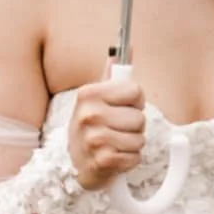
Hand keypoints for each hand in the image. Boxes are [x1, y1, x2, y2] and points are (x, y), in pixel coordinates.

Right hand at [67, 76, 146, 191]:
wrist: (74, 163)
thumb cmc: (91, 126)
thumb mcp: (96, 98)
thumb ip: (112, 74)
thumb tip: (123, 50)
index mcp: (88, 94)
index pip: (135, 90)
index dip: (135, 101)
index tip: (124, 107)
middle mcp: (88, 115)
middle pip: (139, 117)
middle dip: (134, 126)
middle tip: (117, 129)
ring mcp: (95, 139)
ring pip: (139, 139)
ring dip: (132, 144)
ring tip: (115, 143)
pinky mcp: (103, 161)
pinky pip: (135, 157)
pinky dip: (129, 160)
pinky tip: (114, 157)